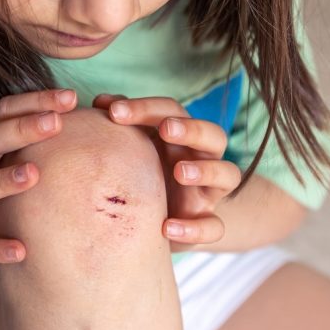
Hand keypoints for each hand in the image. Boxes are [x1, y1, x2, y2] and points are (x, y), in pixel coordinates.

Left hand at [92, 93, 240, 250]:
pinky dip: (195, 228)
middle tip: (166, 129)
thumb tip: (102, 101)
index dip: (147, 108)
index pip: (173, 111)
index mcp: (182, 135)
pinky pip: (214, 226)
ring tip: (180, 172)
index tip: (115, 113)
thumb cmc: (144, 174)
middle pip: (213, 135)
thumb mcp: (135, 148)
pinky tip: (167, 228)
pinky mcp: (205, 221)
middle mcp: (202, 158)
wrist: (161, 219)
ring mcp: (208, 191)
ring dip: (206, 170)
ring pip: (228, 174)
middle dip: (192, 129)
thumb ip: (122, 124)